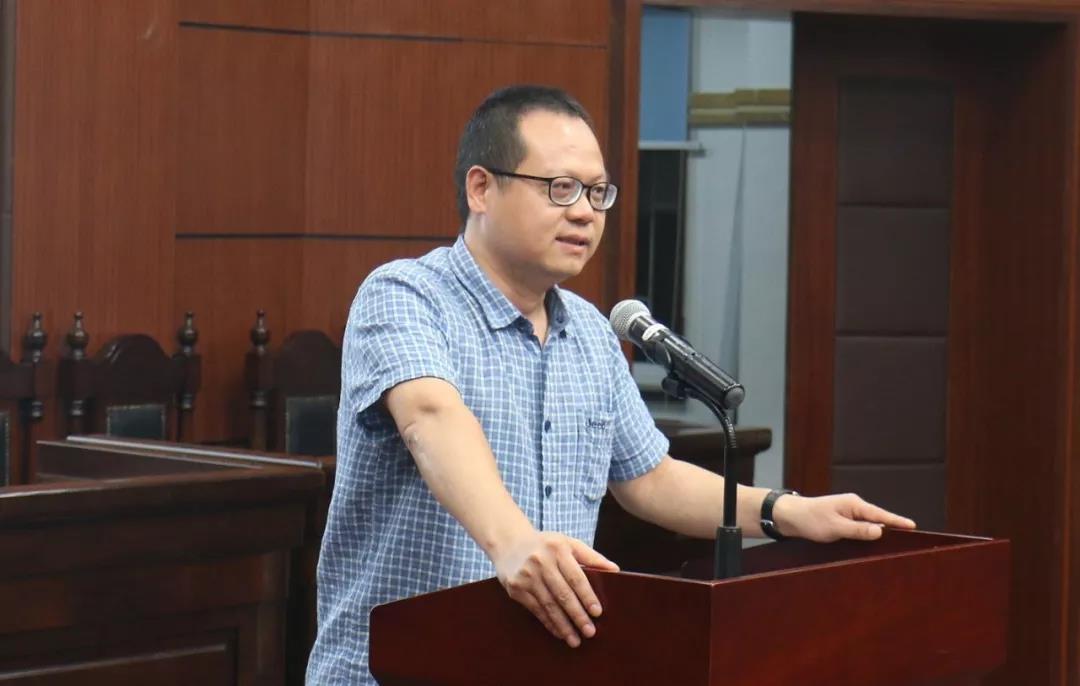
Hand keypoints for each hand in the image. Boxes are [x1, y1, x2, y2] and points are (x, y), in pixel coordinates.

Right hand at [493, 530, 618, 647]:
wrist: (509, 542)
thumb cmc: (546, 545)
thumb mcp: (568, 543)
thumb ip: (591, 557)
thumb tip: (615, 570)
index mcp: (558, 549)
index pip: (576, 577)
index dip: (587, 596)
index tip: (597, 612)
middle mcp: (541, 562)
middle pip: (563, 594)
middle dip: (577, 615)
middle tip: (590, 632)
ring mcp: (527, 576)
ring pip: (549, 605)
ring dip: (563, 625)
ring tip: (575, 640)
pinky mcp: (516, 588)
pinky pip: (536, 609)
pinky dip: (549, 622)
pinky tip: (559, 632)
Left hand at [772, 492, 916, 542]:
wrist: (790, 516)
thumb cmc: (810, 520)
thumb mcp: (835, 527)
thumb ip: (858, 530)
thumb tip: (880, 530)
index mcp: (854, 504)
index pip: (881, 514)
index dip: (898, 522)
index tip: (914, 527)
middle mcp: (854, 507)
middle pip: (878, 519)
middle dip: (892, 529)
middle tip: (909, 540)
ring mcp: (848, 513)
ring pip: (869, 525)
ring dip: (878, 533)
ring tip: (895, 545)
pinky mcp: (843, 520)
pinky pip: (860, 528)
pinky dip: (867, 535)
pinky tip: (873, 544)